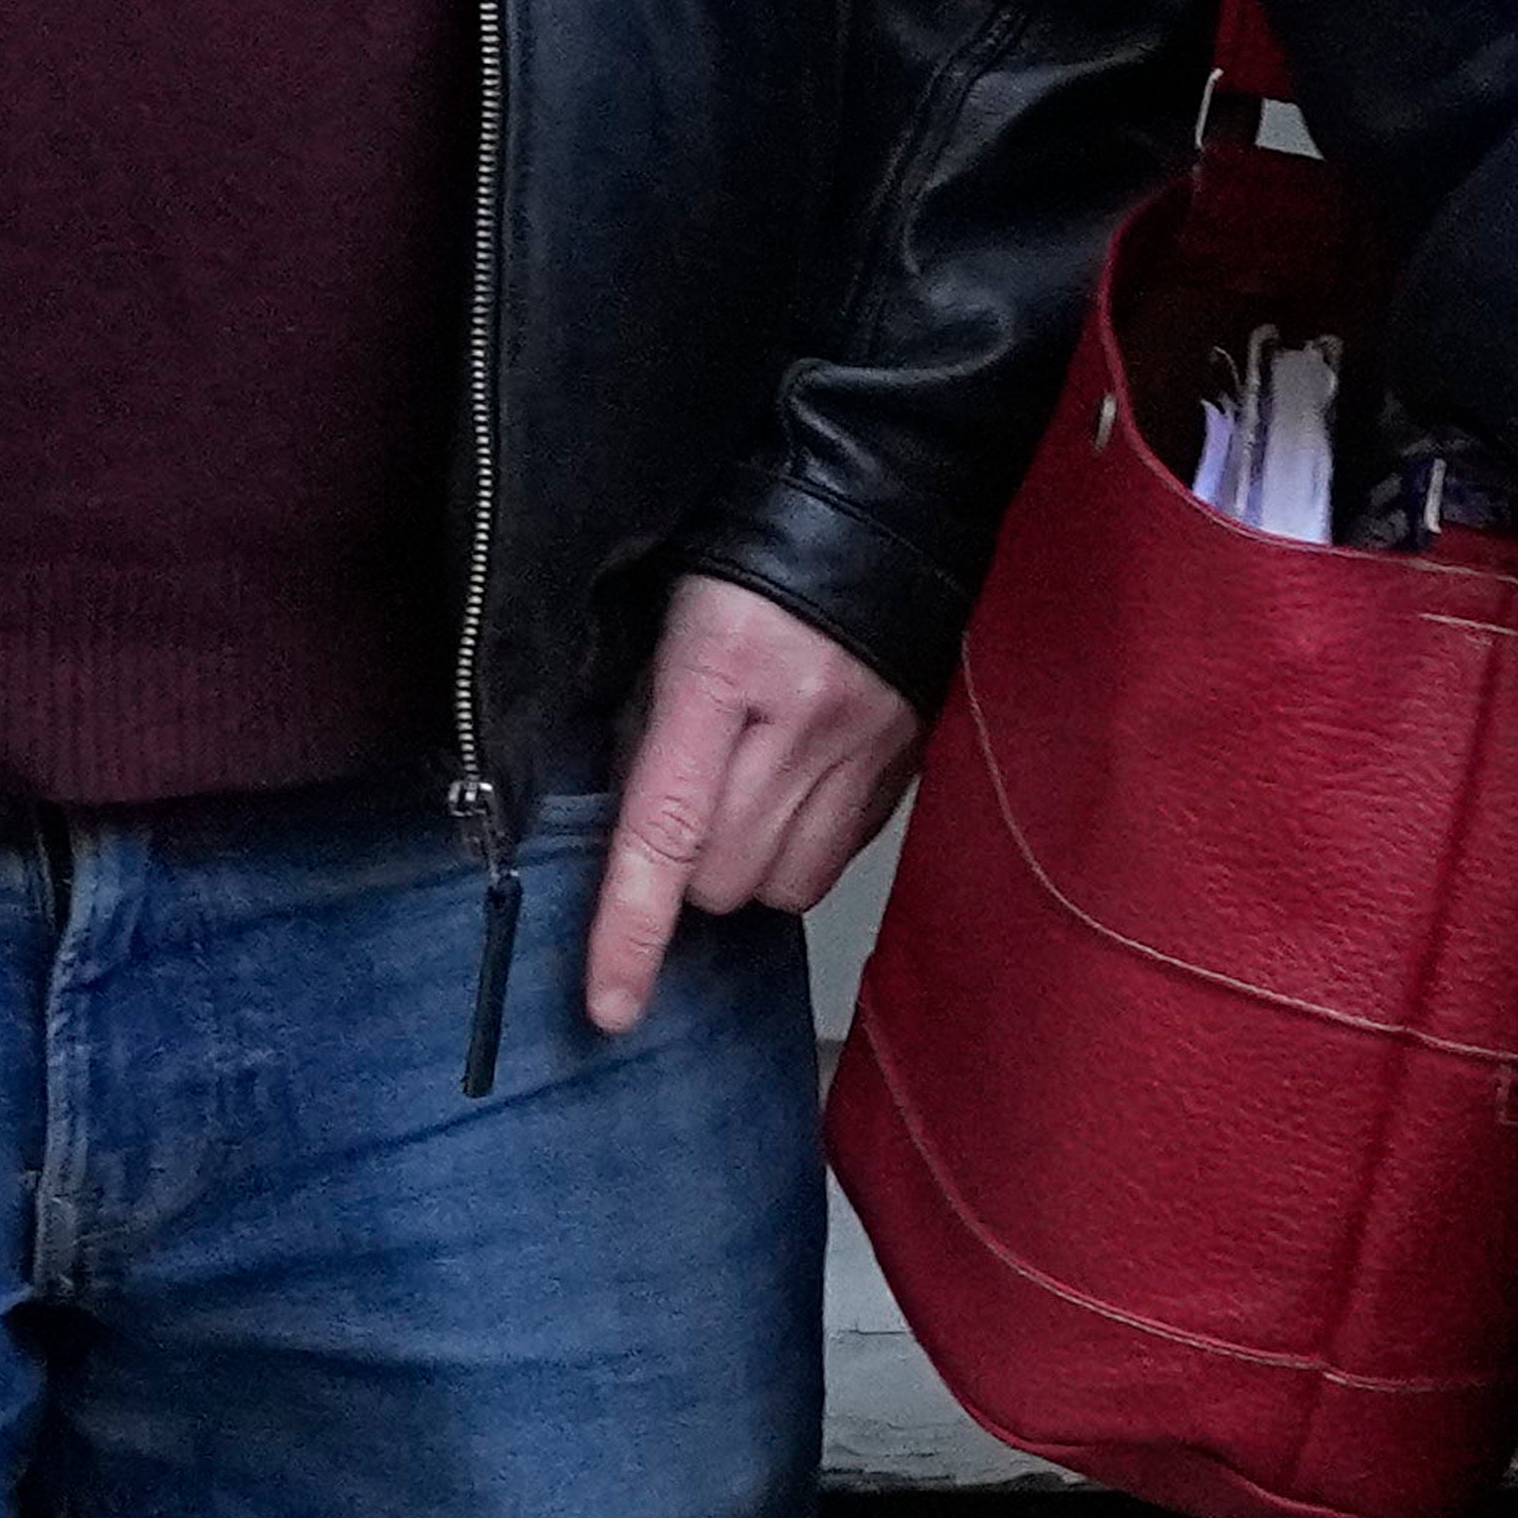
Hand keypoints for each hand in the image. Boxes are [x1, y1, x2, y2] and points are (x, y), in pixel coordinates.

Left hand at [579, 573, 919, 1037]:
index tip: (611, 1008)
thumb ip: (646, 731)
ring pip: (783, 884)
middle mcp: (803, 720)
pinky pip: (836, 857)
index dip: (630, 931)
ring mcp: (866, 745)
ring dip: (749, 868)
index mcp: (722, 673)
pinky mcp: (906, 759)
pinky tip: (794, 794)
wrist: (886, 510)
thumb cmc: (756, 562)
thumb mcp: (674, 632)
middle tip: (690, 805)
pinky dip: (801, 849)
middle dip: (691, 870)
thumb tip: (626, 835)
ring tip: (746, 802)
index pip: (664, 833)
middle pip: (723, 877)